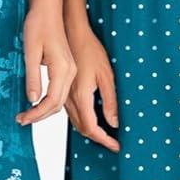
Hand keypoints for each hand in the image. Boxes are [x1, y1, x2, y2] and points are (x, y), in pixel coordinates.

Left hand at [15, 5, 75, 124]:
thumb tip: (32, 100)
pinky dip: (49, 101)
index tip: (22, 119)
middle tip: (21, 120)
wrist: (48, 9)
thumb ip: (32, 77)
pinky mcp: (67, 68)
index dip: (36, 114)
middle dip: (40, 115)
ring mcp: (71, 70)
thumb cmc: (38, 25)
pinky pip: (60, 91)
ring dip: (44, 110)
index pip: (51, 101)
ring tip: (26, 114)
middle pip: (58, 104)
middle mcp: (70, 72)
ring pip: (60, 99)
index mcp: (62, 69)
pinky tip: (36, 102)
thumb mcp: (30, 52)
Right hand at [64, 21, 119, 151]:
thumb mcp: (107, 75)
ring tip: (106, 135)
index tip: (116, 146)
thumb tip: (114, 123)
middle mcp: (70, 99)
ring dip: (90, 132)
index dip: (104, 140)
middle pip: (82, 128)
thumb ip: (110, 101)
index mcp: (82, 96)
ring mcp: (65, 95)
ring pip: (76, 123)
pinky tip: (93, 120)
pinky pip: (72, 113)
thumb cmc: (91, 50)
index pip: (92, 127)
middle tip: (113, 143)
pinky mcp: (63, 91)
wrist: (72, 34)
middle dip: (98, 139)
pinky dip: (83, 122)